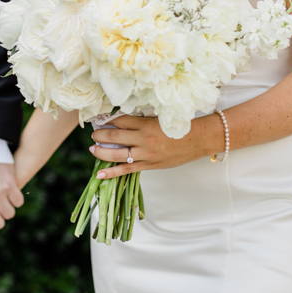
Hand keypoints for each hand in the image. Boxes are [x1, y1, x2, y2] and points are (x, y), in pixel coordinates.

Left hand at [89, 113, 224, 178]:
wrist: (198, 140)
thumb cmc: (179, 127)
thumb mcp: (159, 118)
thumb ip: (142, 120)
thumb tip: (121, 120)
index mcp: (146, 124)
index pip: (119, 120)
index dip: (106, 119)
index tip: (98, 119)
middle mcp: (143, 139)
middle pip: (114, 137)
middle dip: (100, 135)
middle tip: (94, 134)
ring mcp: (145, 154)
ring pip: (116, 154)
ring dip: (101, 151)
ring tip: (93, 148)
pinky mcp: (149, 165)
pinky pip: (126, 169)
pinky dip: (112, 172)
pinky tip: (100, 174)